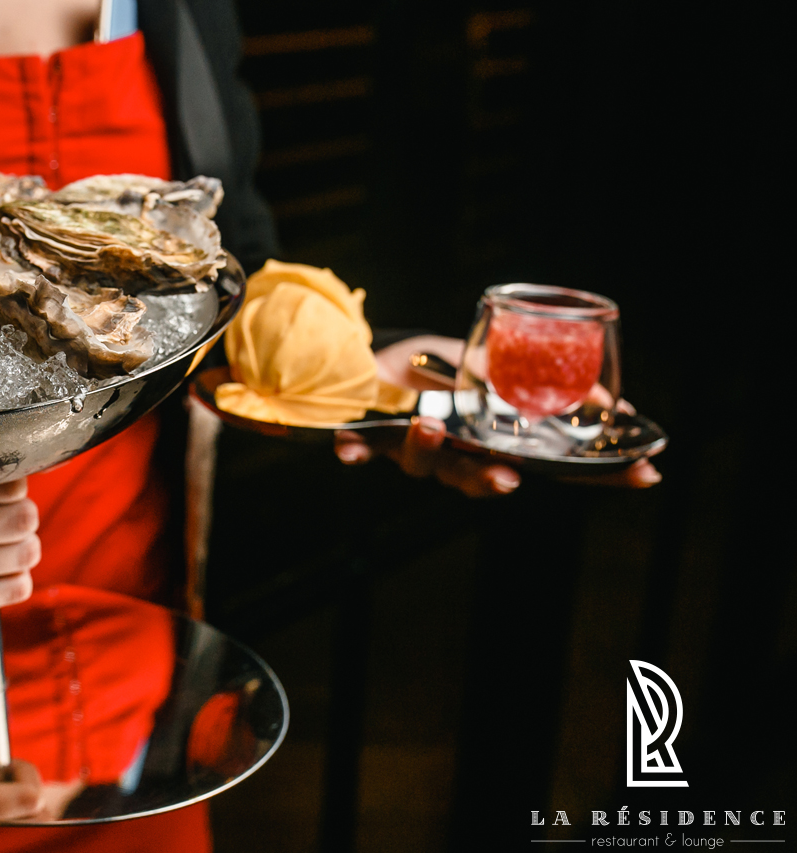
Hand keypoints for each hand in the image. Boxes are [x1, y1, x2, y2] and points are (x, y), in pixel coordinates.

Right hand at [0, 479, 39, 614]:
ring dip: (25, 541)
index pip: (1, 483)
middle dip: (22, 509)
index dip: (12, 478)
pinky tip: (2, 562)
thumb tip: (18, 451)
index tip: (1, 478)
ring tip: (7, 533)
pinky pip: (12, 590)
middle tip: (9, 506)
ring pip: (22, 555)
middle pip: (17, 519)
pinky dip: (18, 574)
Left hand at [332, 335, 661, 493]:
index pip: (553, 465)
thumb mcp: (495, 365)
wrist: (375, 355)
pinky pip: (362, 450)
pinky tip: (344, 454)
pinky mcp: (374, 437)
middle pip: (482, 479)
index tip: (645, 475)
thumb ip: (542, 382)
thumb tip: (613, 401)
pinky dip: (353, 452)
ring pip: (425, 466)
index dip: (599, 474)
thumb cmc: (439, 368)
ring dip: (427, 452)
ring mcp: (415, 448)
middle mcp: (459, 453)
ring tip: (428, 429)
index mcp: (498, 441)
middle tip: (508, 480)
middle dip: (493, 481)